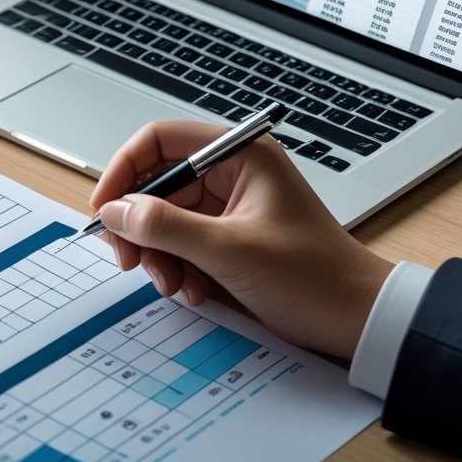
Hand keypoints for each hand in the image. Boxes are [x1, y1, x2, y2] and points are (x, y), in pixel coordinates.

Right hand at [90, 120, 393, 359]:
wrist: (356, 321)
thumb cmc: (315, 278)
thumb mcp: (230, 252)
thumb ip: (165, 227)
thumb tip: (116, 211)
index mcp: (239, 155)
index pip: (159, 140)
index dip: (124, 170)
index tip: (105, 208)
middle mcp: (231, 173)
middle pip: (155, 183)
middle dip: (139, 225)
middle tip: (129, 260)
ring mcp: (227, 206)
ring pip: (163, 218)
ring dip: (158, 253)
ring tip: (173, 284)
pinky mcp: (226, 237)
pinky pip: (180, 243)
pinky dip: (176, 267)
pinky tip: (193, 289)